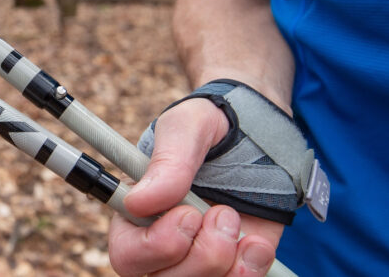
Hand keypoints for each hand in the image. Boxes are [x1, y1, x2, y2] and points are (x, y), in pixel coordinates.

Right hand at [108, 98, 283, 275]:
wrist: (261, 134)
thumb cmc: (213, 126)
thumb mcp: (189, 128)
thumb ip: (167, 162)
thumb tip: (139, 202)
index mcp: (138, 213)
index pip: (127, 255)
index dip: (156, 246)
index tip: (188, 214)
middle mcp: (165, 243)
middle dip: (202, 254)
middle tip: (222, 213)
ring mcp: (200, 258)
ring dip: (226, 260)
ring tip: (235, 218)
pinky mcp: (235, 267)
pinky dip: (251, 269)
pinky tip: (255, 241)